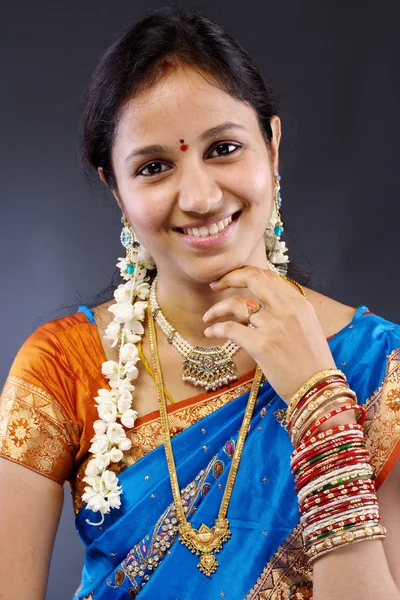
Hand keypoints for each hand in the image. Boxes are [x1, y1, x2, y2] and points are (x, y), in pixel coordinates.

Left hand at [202, 266, 336, 405]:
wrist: (318, 388)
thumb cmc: (312, 362)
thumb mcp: (308, 326)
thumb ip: (289, 309)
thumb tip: (265, 300)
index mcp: (299, 303)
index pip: (268, 276)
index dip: (245, 273)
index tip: (233, 279)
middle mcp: (286, 309)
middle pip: (251, 278)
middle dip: (228, 278)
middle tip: (215, 285)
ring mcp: (273, 326)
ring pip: (235, 305)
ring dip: (216, 309)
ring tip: (208, 317)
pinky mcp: (261, 345)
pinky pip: (230, 329)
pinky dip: (215, 329)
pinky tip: (209, 333)